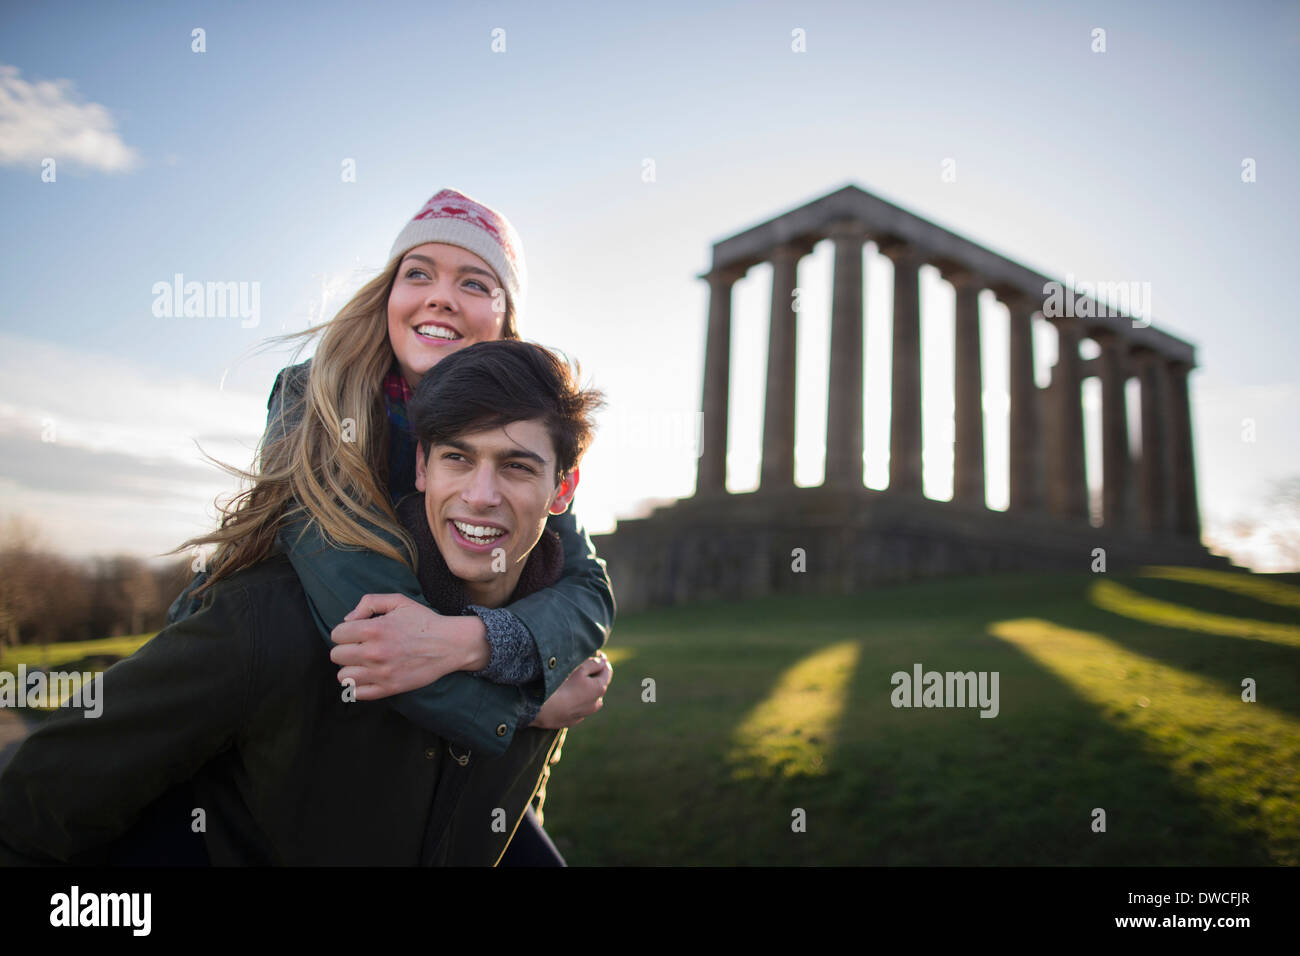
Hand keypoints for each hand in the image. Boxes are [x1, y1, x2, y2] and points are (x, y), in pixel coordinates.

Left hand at [330, 594, 489, 699]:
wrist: (449, 644)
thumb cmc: (423, 621)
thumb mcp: (398, 601)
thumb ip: (368, 603)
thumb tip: (347, 620)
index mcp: (374, 629)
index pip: (336, 634)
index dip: (345, 632)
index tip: (355, 633)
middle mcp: (374, 652)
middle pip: (336, 656)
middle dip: (346, 649)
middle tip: (360, 648)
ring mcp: (381, 673)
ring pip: (343, 676)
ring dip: (351, 668)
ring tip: (363, 663)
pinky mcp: (389, 688)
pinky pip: (357, 693)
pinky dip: (358, 686)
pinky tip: (368, 676)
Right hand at [530, 652, 611, 728]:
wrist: (547, 710)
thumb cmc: (563, 686)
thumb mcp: (579, 670)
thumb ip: (593, 664)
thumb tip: (603, 661)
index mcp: (599, 688)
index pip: (607, 671)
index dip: (603, 661)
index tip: (598, 654)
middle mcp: (597, 702)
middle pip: (600, 685)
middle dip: (595, 675)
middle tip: (585, 666)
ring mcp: (586, 713)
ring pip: (591, 698)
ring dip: (587, 690)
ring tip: (576, 683)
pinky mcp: (575, 720)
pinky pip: (580, 708)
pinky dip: (577, 701)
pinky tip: (567, 697)